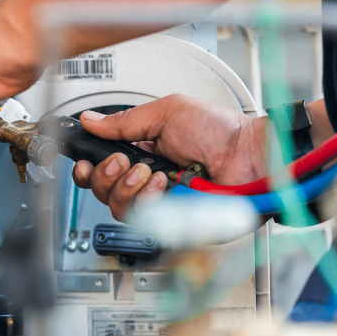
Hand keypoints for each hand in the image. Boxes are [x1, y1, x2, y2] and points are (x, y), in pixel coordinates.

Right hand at [71, 95, 266, 220]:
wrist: (251, 154)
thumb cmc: (221, 131)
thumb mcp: (167, 112)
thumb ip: (125, 120)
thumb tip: (90, 120)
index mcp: (143, 154)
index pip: (102, 170)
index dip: (88, 169)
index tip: (85, 162)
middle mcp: (148, 182)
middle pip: (103, 192)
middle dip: (106, 176)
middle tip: (124, 162)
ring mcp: (160, 205)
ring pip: (119, 209)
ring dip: (129, 188)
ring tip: (152, 172)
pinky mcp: (173, 223)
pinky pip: (144, 222)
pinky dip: (149, 201)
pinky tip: (165, 186)